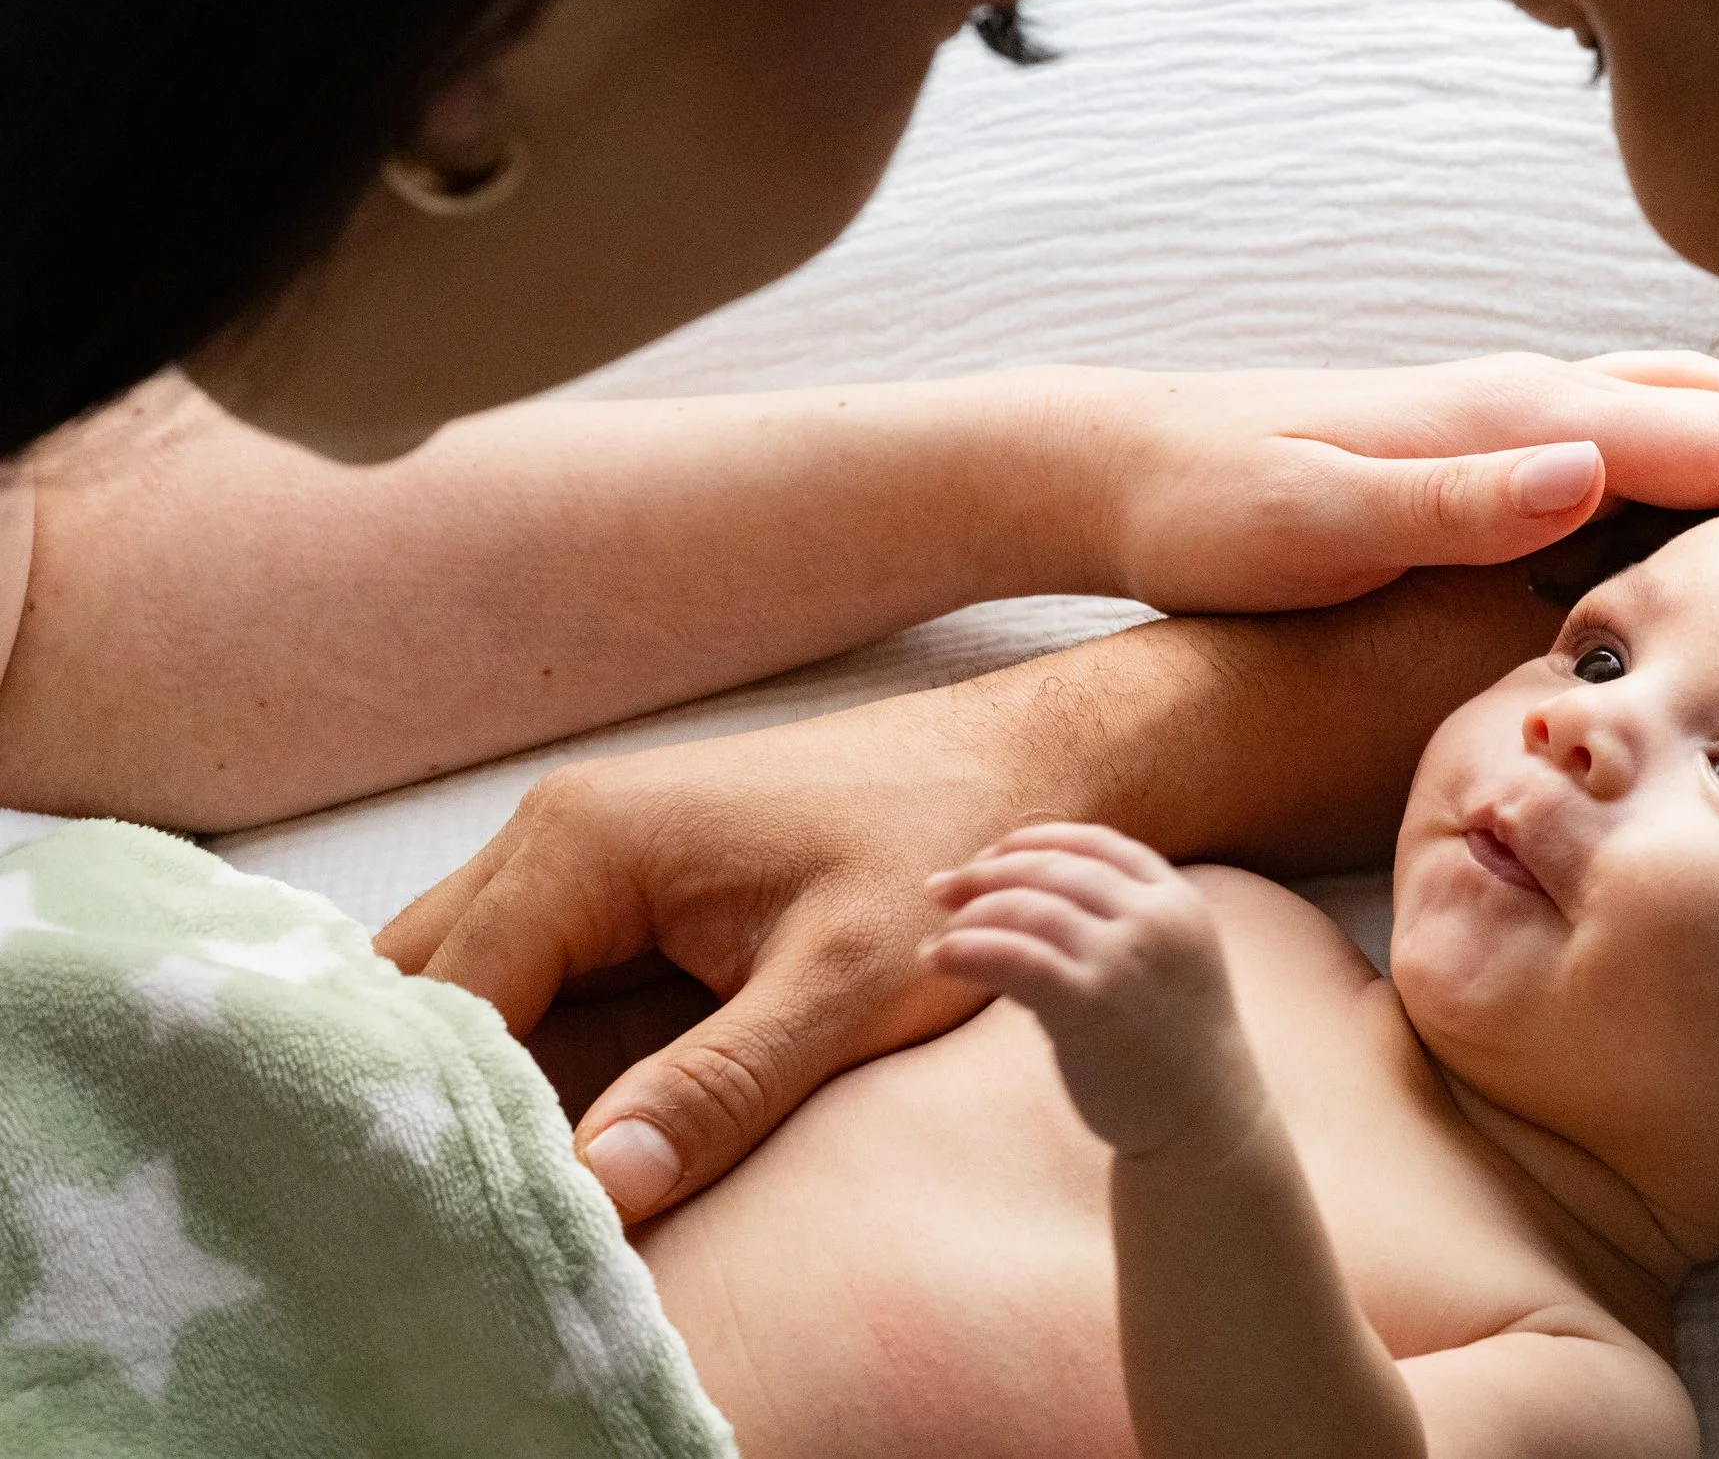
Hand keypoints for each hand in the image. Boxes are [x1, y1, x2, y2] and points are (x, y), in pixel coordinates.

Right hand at [376, 687, 1045, 1219]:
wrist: (1014, 768)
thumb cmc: (938, 853)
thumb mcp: (843, 988)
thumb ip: (718, 1088)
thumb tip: (593, 1189)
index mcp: (582, 843)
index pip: (445, 1003)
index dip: (439, 1119)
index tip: (448, 1227)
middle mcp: (554, 837)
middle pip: (425, 991)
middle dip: (424, 1104)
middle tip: (442, 1230)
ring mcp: (582, 860)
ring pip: (468, 990)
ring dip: (473, 1089)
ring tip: (482, 1209)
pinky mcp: (623, 894)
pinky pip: (534, 987)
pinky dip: (525, 1066)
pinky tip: (548, 1155)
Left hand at [926, 825, 1260, 1157]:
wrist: (1206, 1119)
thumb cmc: (1171, 1045)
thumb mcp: (1159, 963)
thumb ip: (1103, 926)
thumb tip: (1004, 906)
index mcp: (1176, 900)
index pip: (1096, 843)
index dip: (1035, 841)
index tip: (991, 854)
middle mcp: (1154, 919)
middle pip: (1055, 869)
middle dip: (988, 872)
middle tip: (941, 888)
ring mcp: (1125, 959)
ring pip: (1028, 908)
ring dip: (972, 914)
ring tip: (942, 936)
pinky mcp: (1091, 1003)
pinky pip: (1014, 956)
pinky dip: (968, 949)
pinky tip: (940, 959)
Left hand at [1047, 351, 1718, 611]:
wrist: (1120, 466)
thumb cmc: (1210, 508)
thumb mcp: (1312, 522)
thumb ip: (1449, 499)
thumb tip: (1588, 463)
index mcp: (1507, 419)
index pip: (1699, 436)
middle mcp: (1523, 398)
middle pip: (1716, 403)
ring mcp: (1505, 414)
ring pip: (1679, 404)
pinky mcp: (1481, 444)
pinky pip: (1632, 432)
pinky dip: (1710, 442)